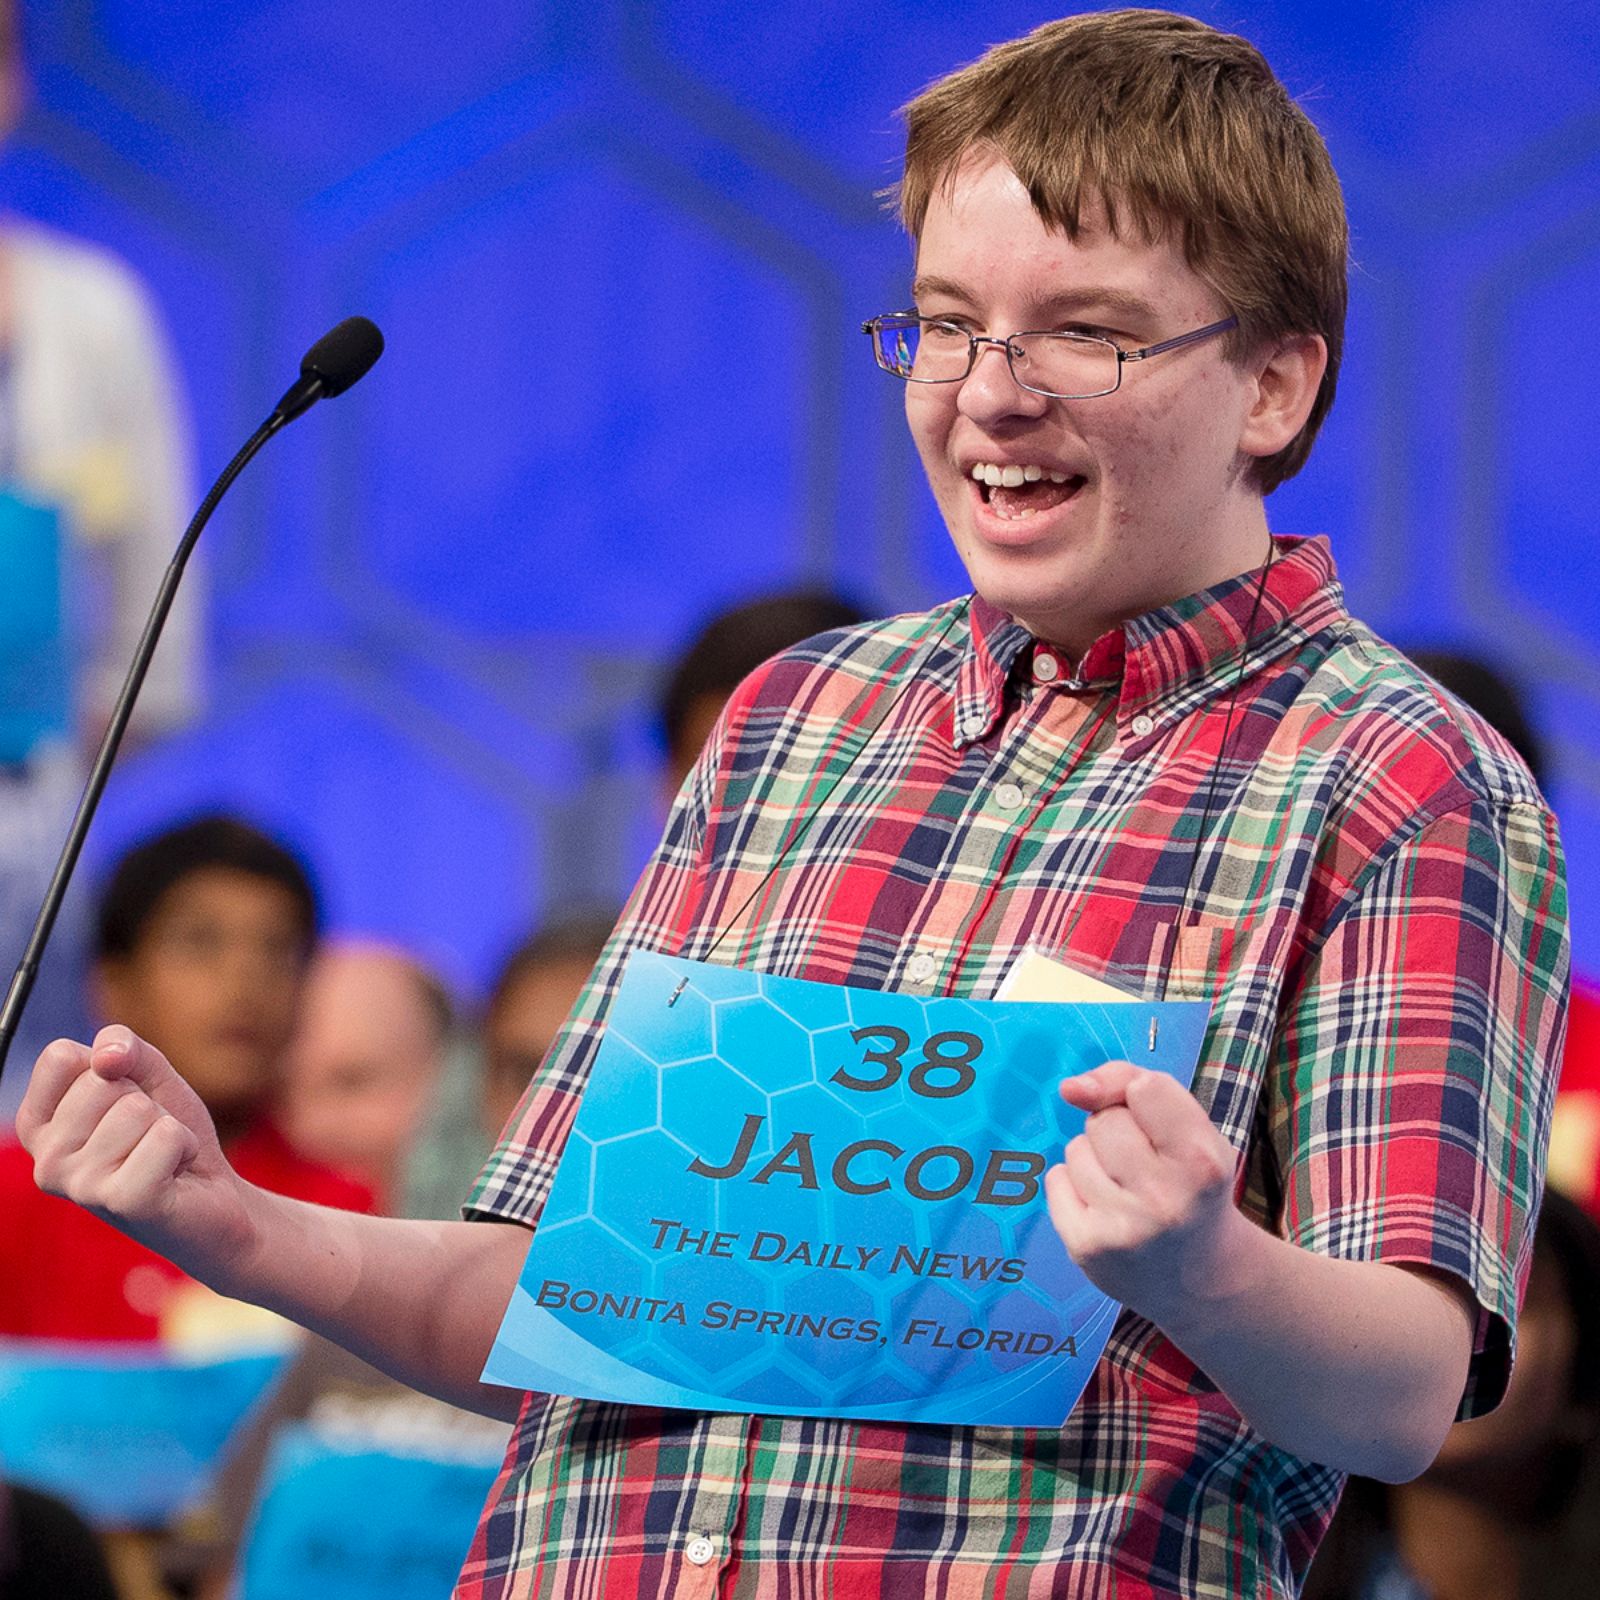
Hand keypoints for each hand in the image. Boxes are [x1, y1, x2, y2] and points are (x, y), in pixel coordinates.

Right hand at [16, 1026, 257, 1285]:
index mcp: (39, 1127)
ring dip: (166, 1124)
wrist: (212, 1197)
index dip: (111, 1065)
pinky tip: (176, 1171)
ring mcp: (80, 1186)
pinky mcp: (123, 1201)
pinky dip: (185, 1143)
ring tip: (162, 1155)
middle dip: (144, 1098)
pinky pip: (165, 1135)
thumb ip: (123, 1046)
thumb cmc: (168, 1134)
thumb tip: (106, 1057)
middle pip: (101, 1082)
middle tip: (148, 1134)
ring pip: (136, 1109)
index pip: (59, 1057)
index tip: (124, 1096)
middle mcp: (47, 1160)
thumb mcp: (148, 1075)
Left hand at [1044, 1060, 1243, 1329]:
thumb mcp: (1191, 1129)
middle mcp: (1164, 1198)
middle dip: (1118, 1131)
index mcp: (1201, 1162)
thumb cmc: (1191, 1185)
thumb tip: (1069, 1088)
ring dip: (1096, 1160)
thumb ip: (1131, 1084)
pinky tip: (1107, 1210)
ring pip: (1076, 1149)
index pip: (1145, 1087)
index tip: (1162, 1127)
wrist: (1200, 1278)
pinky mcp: (1086, 1247)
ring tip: (1130, 1191)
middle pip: (1103, 1119)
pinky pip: (1056, 1178)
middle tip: (1147, 1166)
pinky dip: (1074, 1187)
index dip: (1146, 1099)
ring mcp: (1122, 1227)